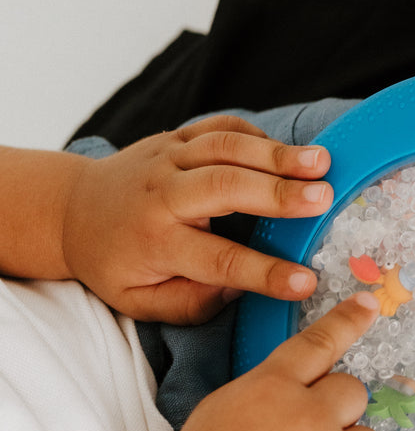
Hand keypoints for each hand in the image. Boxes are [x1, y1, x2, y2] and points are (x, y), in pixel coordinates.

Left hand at [61, 115, 336, 323]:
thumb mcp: (138, 302)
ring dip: (277, 153)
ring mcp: (168, 157)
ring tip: (322, 162)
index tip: (306, 281)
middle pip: (224, 187)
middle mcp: (161, 195)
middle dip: (277, 192)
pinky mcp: (176, 136)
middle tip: (324, 199)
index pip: (217, 260)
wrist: (73, 210)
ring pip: (225, 147)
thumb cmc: (114, 262)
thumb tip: (236, 290)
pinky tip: (287, 151)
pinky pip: (221, 126)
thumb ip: (188, 304)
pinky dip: (257, 134)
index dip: (264, 272)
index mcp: (155, 242)